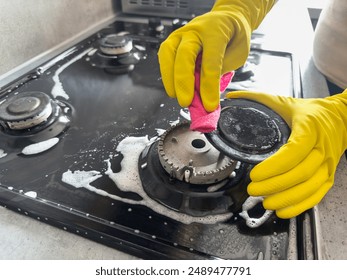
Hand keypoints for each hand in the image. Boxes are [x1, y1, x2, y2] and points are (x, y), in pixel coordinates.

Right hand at [158, 0, 274, 111]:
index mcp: (216, 31)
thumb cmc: (234, 37)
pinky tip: (173, 87)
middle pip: (185, 55)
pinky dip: (167, 73)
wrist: (227, 18)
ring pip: (168, 53)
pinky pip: (164, 56)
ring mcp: (181, 33)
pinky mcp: (173, 40)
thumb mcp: (238, 54)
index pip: (210, 61)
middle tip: (185, 102)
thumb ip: (220, 71)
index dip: (209, 86)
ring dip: (169, 78)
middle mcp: (196, 30)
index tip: (209, 105)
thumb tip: (204, 93)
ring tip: (176, 96)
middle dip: (184, 81)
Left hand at [226, 90, 346, 217]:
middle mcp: (321, 148)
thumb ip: (258, 98)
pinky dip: (300, 205)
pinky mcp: (330, 175)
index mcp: (309, 128)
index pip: (293, 152)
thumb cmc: (311, 112)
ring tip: (265, 202)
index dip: (274, 166)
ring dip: (286, 198)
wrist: (343, 118)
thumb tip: (230, 96)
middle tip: (252, 189)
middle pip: (300, 173)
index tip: (254, 174)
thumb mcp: (285, 102)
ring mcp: (327, 164)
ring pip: (309, 187)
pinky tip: (283, 210)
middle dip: (274, 185)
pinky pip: (318, 195)